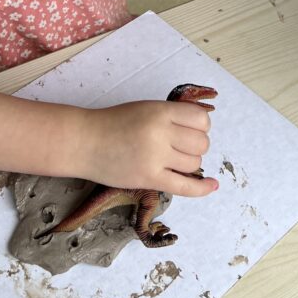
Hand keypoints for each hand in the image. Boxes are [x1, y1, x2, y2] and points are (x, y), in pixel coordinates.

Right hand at [78, 100, 217, 195]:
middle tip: (178, 146)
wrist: (84, 142)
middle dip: (195, 146)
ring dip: (188, 163)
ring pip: (194, 164)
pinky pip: (185, 187)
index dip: (200, 127)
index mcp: (160, 111)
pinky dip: (202, 188)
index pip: (200, 120)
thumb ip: (171, 116)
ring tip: (171, 160)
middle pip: (201, 144)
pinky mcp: (149, 179)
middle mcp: (161, 133)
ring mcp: (155, 158)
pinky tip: (212, 185)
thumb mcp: (145, 108)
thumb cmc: (113, 123)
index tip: (190, 130)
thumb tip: (201, 129)